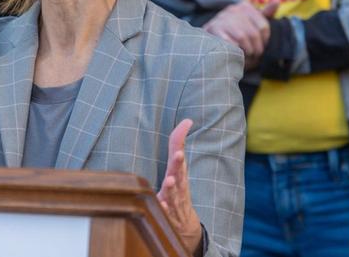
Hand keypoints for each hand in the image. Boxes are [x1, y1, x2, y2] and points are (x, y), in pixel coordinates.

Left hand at [157, 119, 202, 255]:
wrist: (186, 228)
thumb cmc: (179, 191)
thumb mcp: (178, 168)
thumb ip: (177, 146)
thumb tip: (185, 122)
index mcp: (179, 173)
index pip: (178, 154)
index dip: (180, 139)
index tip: (185, 123)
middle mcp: (178, 186)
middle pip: (179, 173)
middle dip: (178, 164)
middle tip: (179, 154)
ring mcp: (174, 202)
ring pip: (173, 194)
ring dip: (171, 187)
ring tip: (169, 180)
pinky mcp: (167, 216)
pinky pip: (165, 213)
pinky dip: (164, 208)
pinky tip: (162, 205)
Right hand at [203, 1, 277, 68]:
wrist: (209, 39)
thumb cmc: (234, 31)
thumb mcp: (250, 21)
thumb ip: (264, 14)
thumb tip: (277, 1)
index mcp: (244, 6)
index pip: (264, 26)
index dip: (265, 40)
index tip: (260, 45)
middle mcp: (233, 9)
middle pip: (254, 34)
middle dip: (256, 48)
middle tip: (254, 55)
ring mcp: (222, 18)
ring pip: (243, 38)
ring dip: (246, 51)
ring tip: (246, 56)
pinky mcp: (213, 29)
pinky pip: (231, 43)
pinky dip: (235, 51)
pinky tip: (235, 53)